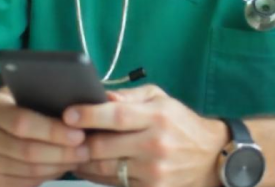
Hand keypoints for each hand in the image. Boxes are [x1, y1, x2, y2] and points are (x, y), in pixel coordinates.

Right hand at [0, 88, 89, 186]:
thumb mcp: (12, 95)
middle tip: (86, 148)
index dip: (53, 130)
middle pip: (28, 150)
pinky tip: (62, 167)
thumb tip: (71, 96)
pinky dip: (47, 176)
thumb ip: (34, 94)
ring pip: (29, 171)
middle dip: (62, 151)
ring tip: (79, 157)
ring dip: (59, 166)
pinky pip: (24, 184)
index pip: (23, 122)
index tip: (79, 132)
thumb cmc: (3, 112)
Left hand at [65, 85, 228, 186]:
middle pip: (104, 147)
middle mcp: (154, 144)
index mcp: (157, 116)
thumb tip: (100, 96)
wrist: (210, 156)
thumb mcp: (160, 98)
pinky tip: (91, 165)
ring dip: (84, 161)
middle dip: (79, 142)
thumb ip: (129, 97)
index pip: (116, 116)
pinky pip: (115, 184)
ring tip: (72, 150)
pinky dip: (98, 175)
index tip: (68, 113)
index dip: (89, 115)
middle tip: (64, 135)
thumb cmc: (180, 122)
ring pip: (105, 169)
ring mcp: (153, 171)